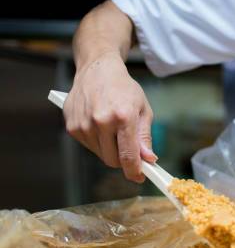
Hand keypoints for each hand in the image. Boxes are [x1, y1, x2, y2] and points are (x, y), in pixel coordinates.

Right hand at [63, 51, 156, 181]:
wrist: (97, 69)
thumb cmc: (123, 89)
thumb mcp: (142, 110)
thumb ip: (145, 137)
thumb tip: (148, 159)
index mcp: (122, 117)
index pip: (128, 156)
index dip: (134, 171)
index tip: (139, 177)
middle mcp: (101, 121)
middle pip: (113, 161)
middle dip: (123, 160)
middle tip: (129, 151)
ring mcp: (83, 124)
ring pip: (101, 155)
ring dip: (110, 151)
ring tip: (114, 131)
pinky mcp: (72, 126)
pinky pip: (89, 146)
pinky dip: (98, 143)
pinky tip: (101, 127)